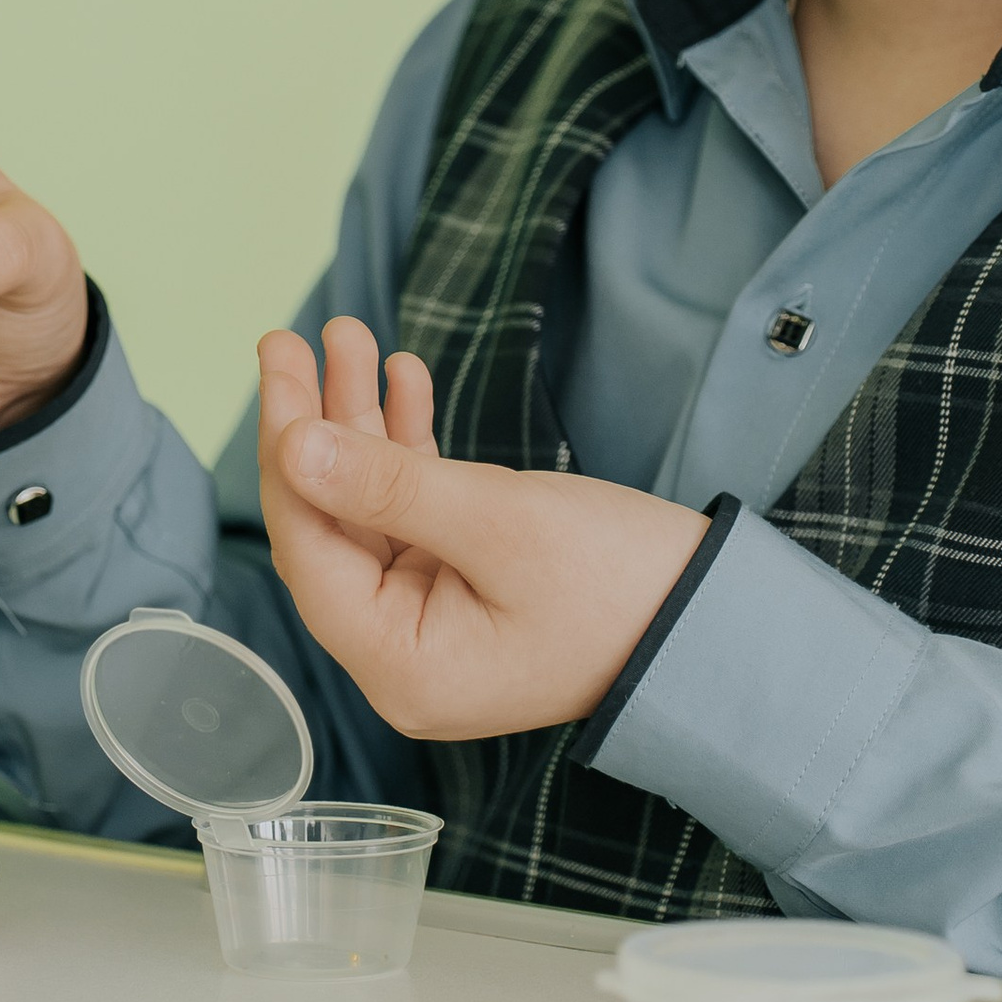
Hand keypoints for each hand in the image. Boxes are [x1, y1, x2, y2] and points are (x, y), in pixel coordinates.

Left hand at [256, 317, 710, 737]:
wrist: (721, 621)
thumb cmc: (622, 586)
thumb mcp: (499, 522)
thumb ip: (388, 485)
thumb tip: (295, 447)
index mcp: (399, 663)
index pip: (308, 549)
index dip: (287, 452)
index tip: (281, 369)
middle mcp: (404, 653)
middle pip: (333, 524)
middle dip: (318, 425)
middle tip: (295, 338)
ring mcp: (437, 622)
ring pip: (373, 508)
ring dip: (363, 424)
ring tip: (353, 337)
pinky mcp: (469, 591)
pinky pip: (419, 514)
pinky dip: (411, 450)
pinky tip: (403, 383)